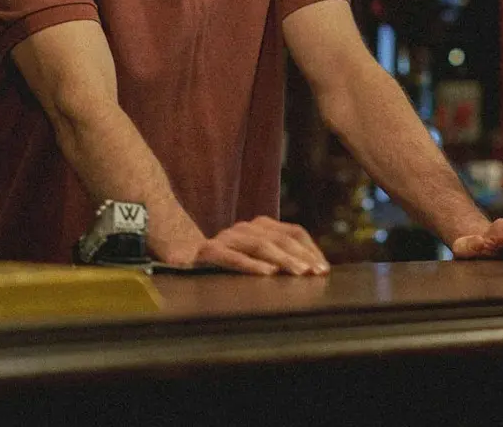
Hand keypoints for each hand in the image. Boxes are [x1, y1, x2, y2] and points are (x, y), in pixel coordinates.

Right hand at [185, 216, 330, 275]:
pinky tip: (267, 274)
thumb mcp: (253, 257)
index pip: (293, 231)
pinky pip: (231, 257)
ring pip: (260, 245)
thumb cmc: (223, 261)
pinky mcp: (207, 251)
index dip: (310, 248)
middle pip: (280, 238)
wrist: (178, 253)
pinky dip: (251, 265)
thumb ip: (276, 259)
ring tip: (300, 273)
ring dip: (283, 260)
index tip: (324, 268)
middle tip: (317, 273)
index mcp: (260, 226)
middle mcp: (245, 228)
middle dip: (302, 256)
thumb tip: (312, 272)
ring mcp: (227, 238)